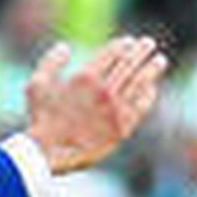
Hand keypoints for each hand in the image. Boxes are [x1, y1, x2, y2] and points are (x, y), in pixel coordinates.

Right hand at [25, 37, 167, 174]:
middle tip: (149, 44)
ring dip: (151, 69)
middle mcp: (104, 91)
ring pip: (140, 84)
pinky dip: (149, 95)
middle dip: (141, 52)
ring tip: (160, 60)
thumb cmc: (40, 118)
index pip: (112, 54)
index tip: (129, 41)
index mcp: (85, 77)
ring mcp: (116, 110)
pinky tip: (152, 88)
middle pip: (129, 65)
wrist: (48, 154)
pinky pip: (141, 108)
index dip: (122, 45)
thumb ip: (51, 61)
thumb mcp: (36, 84)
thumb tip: (65, 47)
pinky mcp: (122, 129)